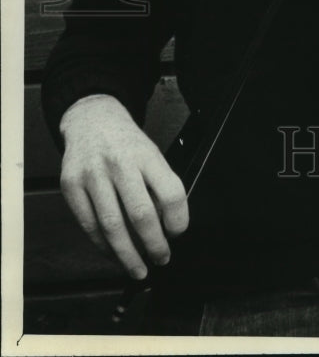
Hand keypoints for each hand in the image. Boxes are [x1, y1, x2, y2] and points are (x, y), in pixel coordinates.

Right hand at [59, 94, 187, 279]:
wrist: (92, 120)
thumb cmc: (127, 144)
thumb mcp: (151, 154)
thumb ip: (160, 185)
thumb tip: (168, 227)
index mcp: (147, 155)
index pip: (171, 192)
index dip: (178, 220)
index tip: (178, 233)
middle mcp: (119, 163)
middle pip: (141, 214)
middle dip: (154, 245)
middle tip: (161, 258)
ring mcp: (92, 174)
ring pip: (112, 226)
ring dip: (127, 255)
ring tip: (139, 268)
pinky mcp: (71, 186)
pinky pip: (89, 225)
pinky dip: (103, 246)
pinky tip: (114, 253)